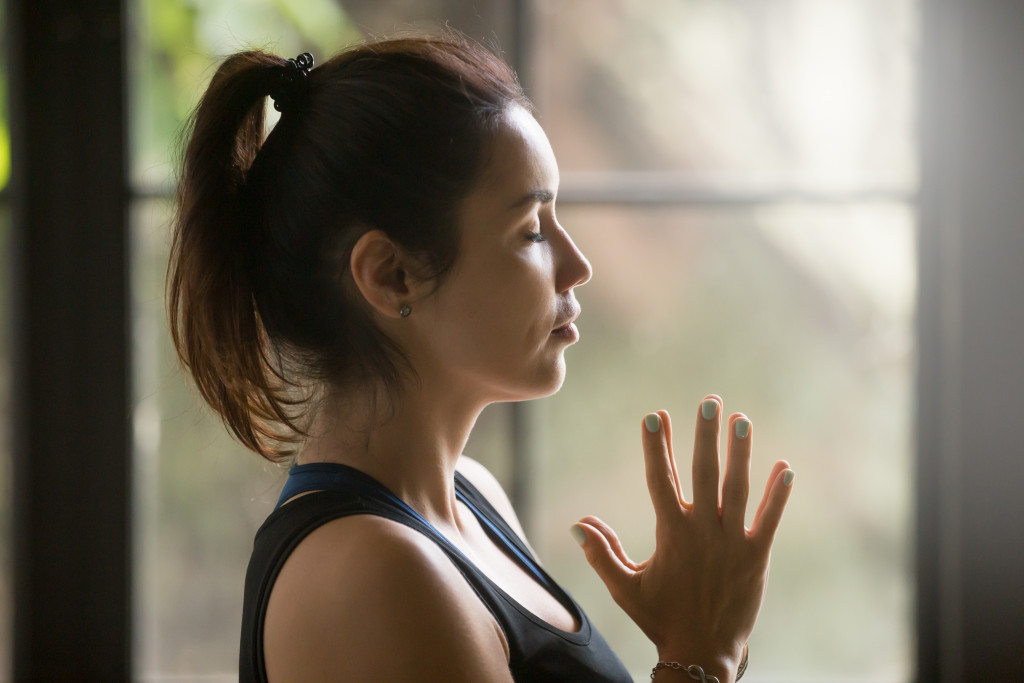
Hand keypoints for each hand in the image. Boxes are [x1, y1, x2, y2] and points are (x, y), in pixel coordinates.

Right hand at [572, 396, 793, 678]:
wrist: (702, 653)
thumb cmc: (660, 618)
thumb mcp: (625, 587)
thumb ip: (602, 553)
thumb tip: (580, 523)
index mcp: (670, 534)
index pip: (660, 479)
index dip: (657, 446)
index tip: (655, 415)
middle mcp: (701, 531)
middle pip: (703, 473)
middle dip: (705, 436)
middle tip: (709, 402)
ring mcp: (731, 543)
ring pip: (737, 489)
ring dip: (740, 453)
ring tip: (741, 419)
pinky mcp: (755, 558)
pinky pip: (769, 520)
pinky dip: (777, 495)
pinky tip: (785, 468)